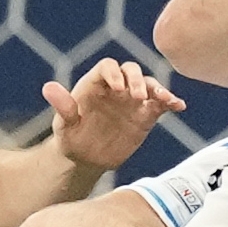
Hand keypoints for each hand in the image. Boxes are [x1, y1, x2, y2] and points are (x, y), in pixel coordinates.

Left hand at [44, 60, 183, 172]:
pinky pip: (160, 104)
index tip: (117, 88)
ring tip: (164, 99)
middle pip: (131, 71)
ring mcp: (132, 100)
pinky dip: (171, 102)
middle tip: (135, 96)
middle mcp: (116, 87)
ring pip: (149, 85)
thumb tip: (48, 87)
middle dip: (136, 79)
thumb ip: (63, 106)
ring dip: (158, 89)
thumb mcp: (64, 125)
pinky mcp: (145, 115)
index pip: (107, 67)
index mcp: (95, 84)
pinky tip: (179, 106)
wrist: (87, 159)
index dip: (113, 73)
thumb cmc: (72, 138)